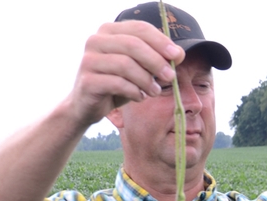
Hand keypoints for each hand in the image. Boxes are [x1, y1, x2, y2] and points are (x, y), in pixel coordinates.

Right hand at [63, 20, 185, 127]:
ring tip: (155, 91)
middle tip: (170, 76)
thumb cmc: (116, 83)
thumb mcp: (138, 68)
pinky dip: (134, 91)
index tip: (177, 56)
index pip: (139, 28)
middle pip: (133, 44)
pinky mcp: (87, 81)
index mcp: (109, 31)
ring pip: (126, 65)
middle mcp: (95, 40)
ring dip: (146, 80)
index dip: (161, 41)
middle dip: (156, 61)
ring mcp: (88, 60)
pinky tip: (140, 97)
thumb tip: (179, 53)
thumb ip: (156, 58)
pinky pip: (117, 83)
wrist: (87, 105)